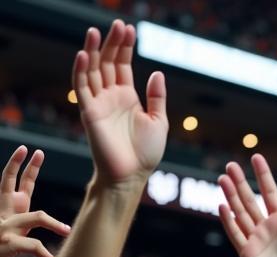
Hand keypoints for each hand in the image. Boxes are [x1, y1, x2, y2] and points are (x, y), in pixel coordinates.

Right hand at [0, 147, 69, 256]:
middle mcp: (3, 213)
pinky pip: (30, 244)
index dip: (21, 165)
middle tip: (39, 151)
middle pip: (15, 185)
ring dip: (53, 223)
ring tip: (67, 231)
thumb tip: (63, 227)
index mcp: (8, 209)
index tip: (29, 149)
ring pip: (35, 217)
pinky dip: (42, 252)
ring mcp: (4, 227)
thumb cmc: (4, 250)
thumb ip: (33, 224)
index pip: (14, 182)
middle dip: (26, 167)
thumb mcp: (19, 233)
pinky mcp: (6, 243)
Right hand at [74, 21, 166, 187]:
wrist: (132, 175)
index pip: (123, 65)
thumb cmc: (146, 153)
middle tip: (117, 24)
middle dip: (112, 43)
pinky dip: (81, 71)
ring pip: (92, 70)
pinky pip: (82, 88)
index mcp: (127, 97)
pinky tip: (85, 55)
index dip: (125, 47)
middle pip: (108, 62)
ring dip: (93, 51)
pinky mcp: (89, 112)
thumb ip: (157, 97)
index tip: (129, 29)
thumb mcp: (159, 121)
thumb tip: (157, 72)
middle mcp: (111, 96)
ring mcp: (99, 103)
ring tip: (96, 32)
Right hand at [219, 155, 276, 256]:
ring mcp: (256, 241)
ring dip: (231, 195)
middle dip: (240, 182)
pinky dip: (228, 220)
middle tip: (230, 164)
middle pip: (250, 200)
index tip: (256, 157)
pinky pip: (235, 234)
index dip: (263, 176)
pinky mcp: (247, 254)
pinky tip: (221, 205)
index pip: (271, 194)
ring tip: (223, 177)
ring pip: (240, 212)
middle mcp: (267, 230)